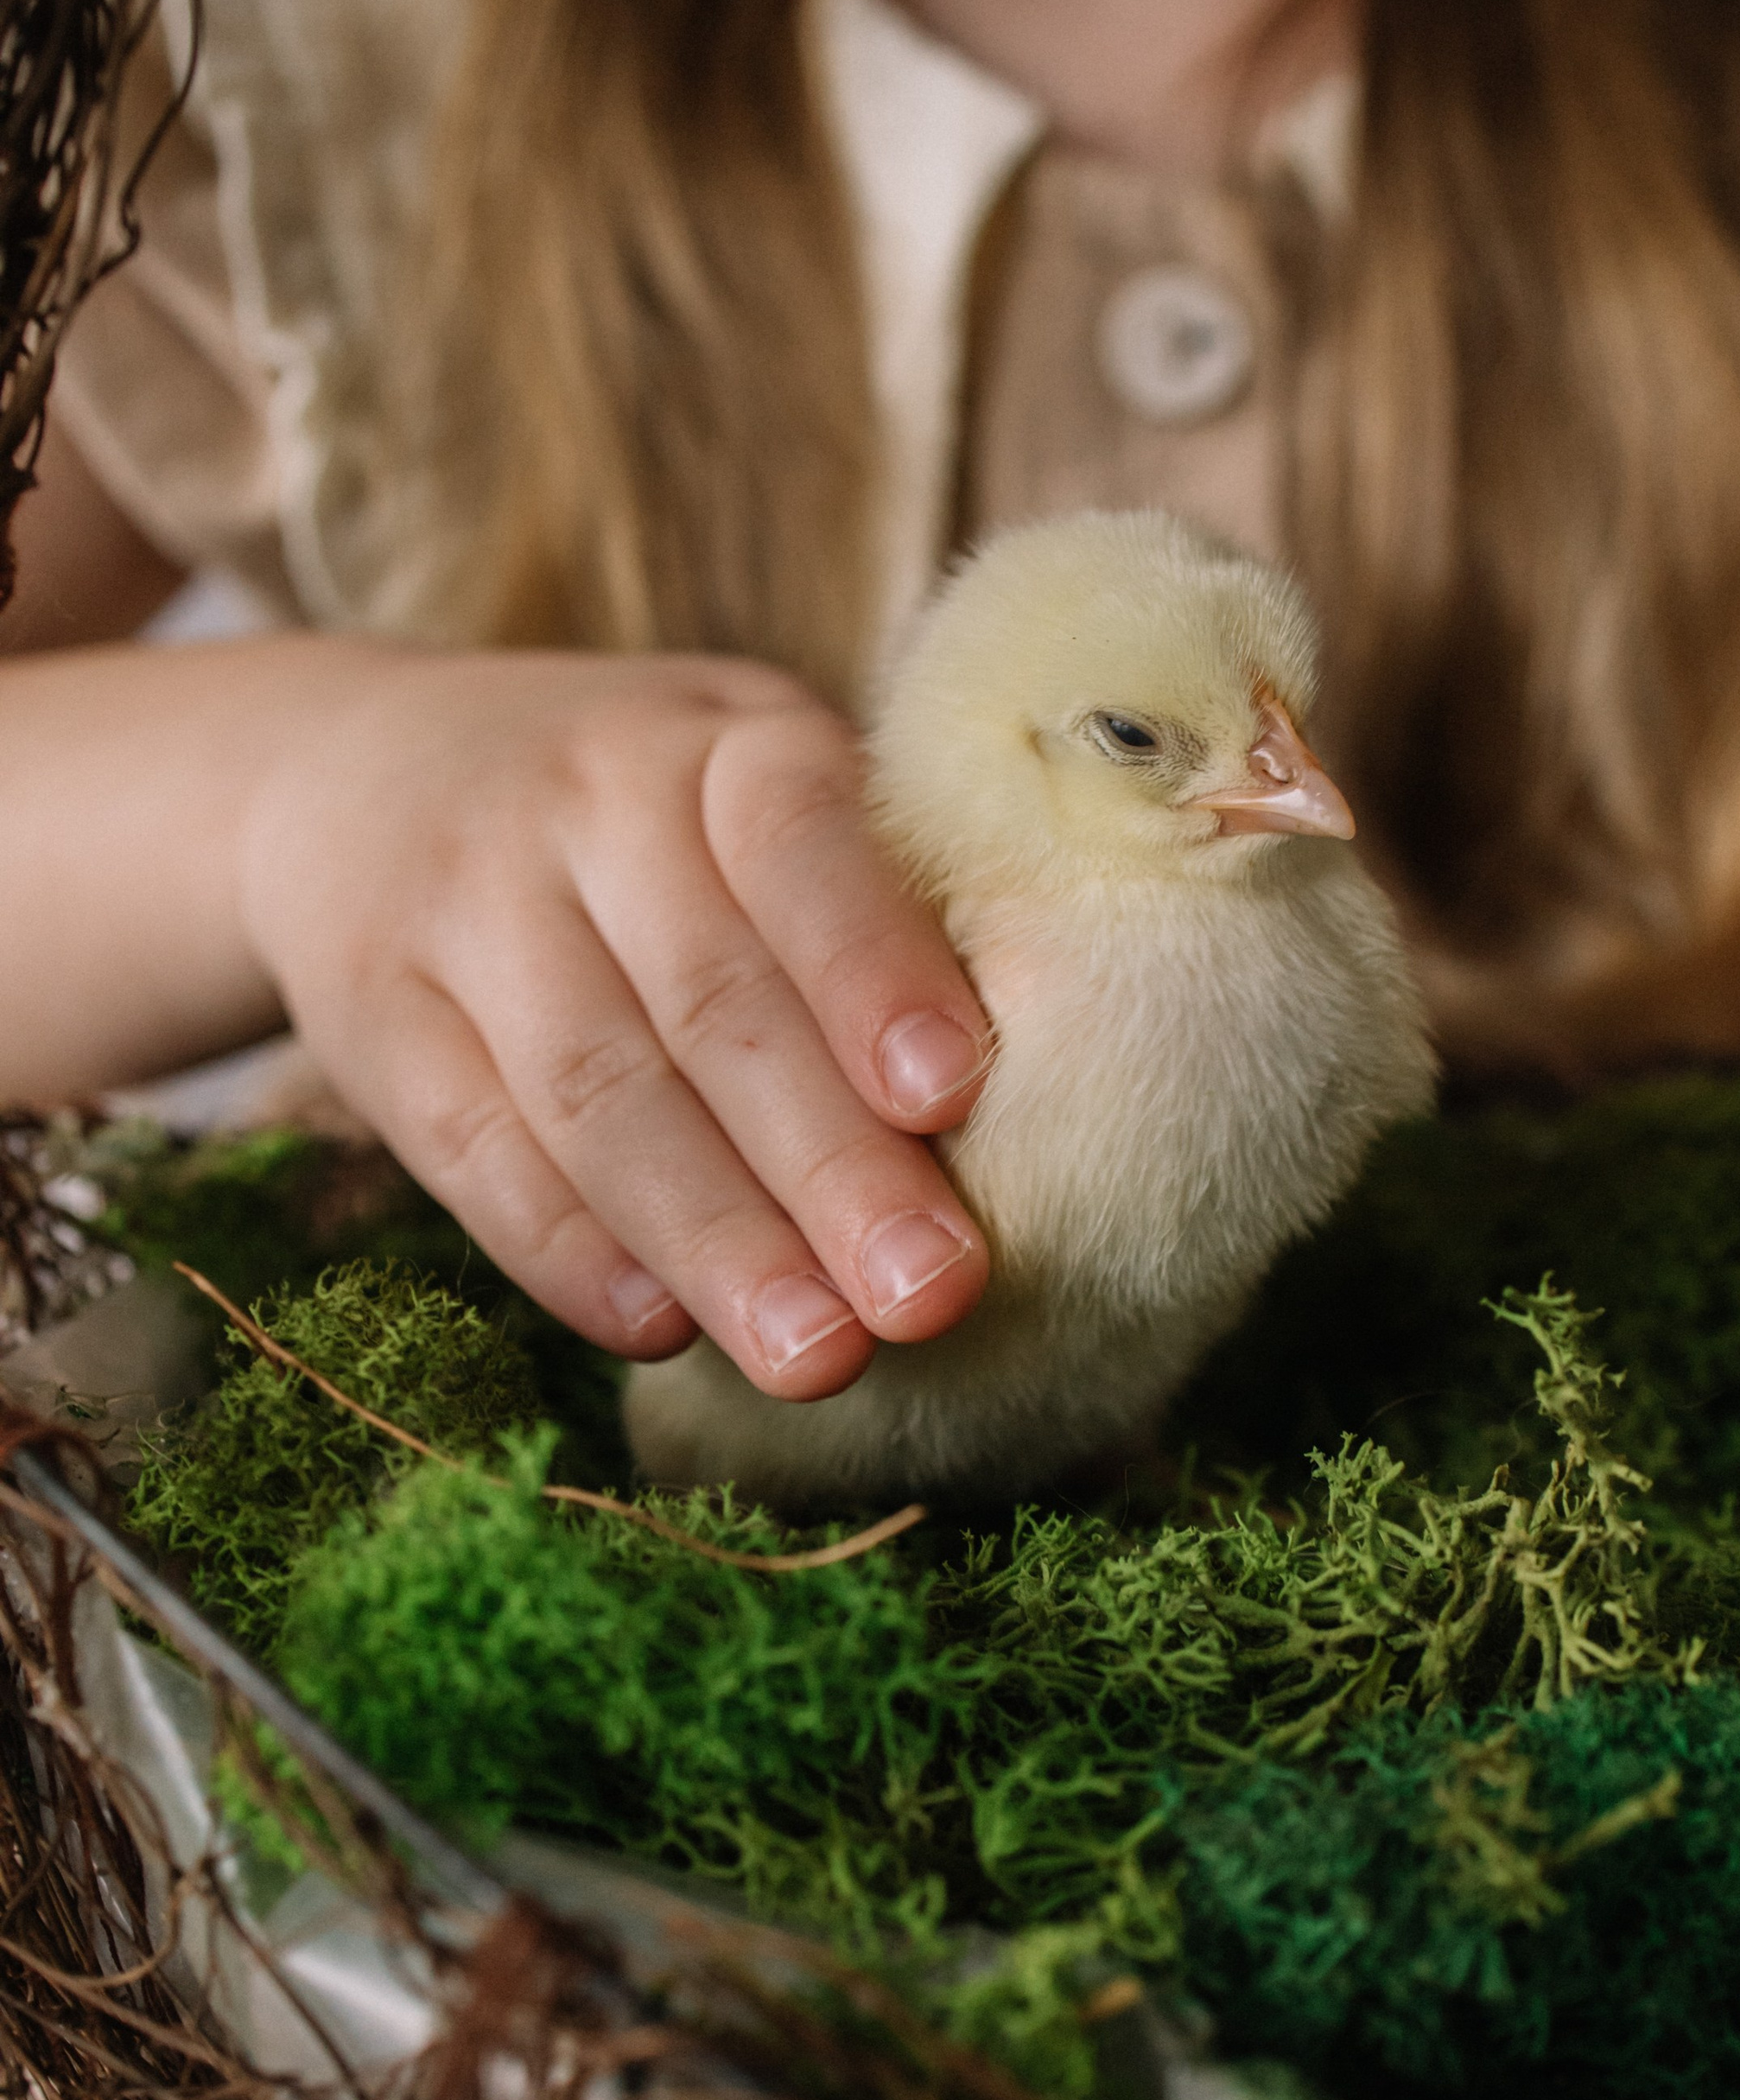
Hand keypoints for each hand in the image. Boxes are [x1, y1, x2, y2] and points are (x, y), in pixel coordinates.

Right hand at [236, 646, 993, 1397]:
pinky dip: (569, 1253)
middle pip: (710, 1001)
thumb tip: (1025, 1110)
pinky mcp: (373, 1018)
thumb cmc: (650, 817)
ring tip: (818, 1359)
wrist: (355, 770)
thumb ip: (873, 910)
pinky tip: (661, 1332)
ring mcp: (462, 907)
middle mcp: (580, 802)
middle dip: (828, 1165)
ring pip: (594, 1093)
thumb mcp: (758, 789)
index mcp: (718, 740)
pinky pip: (473, 1150)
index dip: (873, 968)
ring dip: (715, 1240)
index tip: (951, 1094)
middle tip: (927, 1297)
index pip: (799, 841)